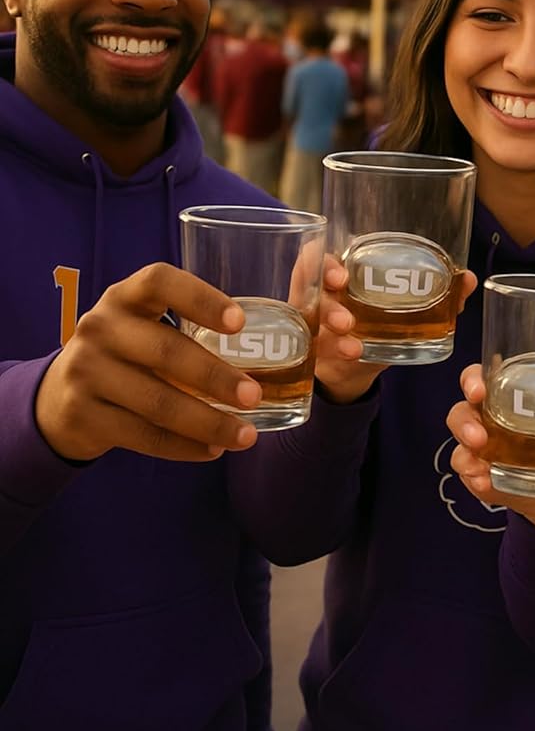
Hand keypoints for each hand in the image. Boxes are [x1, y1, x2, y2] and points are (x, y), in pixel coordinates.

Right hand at [35, 263, 263, 463]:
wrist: (59, 398)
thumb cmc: (126, 355)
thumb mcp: (143, 326)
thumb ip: (189, 326)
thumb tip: (279, 343)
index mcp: (124, 297)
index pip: (159, 281)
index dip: (201, 298)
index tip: (240, 322)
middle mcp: (99, 327)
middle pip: (165, 351)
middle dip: (216, 377)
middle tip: (254, 396)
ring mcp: (86, 372)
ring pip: (157, 402)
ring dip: (208, 422)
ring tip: (245, 435)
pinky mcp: (83, 415)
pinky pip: (144, 435)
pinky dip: (184, 446)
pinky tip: (212, 450)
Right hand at [314, 260, 477, 404]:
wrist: (350, 363)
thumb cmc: (378, 320)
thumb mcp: (401, 306)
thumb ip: (436, 294)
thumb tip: (468, 278)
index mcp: (338, 271)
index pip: (317, 255)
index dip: (322, 261)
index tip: (341, 276)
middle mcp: (319, 292)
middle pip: (311, 285)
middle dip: (329, 300)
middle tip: (347, 318)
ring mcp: (313, 321)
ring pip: (312, 318)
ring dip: (332, 325)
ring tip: (352, 338)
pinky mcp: (315, 349)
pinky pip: (317, 348)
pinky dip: (337, 351)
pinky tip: (353, 354)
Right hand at [447, 364, 534, 529]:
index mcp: (510, 392)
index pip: (479, 376)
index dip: (473, 379)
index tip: (479, 388)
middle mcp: (489, 417)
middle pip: (461, 409)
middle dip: (464, 420)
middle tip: (480, 435)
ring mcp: (481, 450)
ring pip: (459, 444)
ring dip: (466, 453)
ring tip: (481, 463)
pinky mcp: (482, 477)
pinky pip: (469, 477)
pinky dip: (475, 480)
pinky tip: (486, 484)